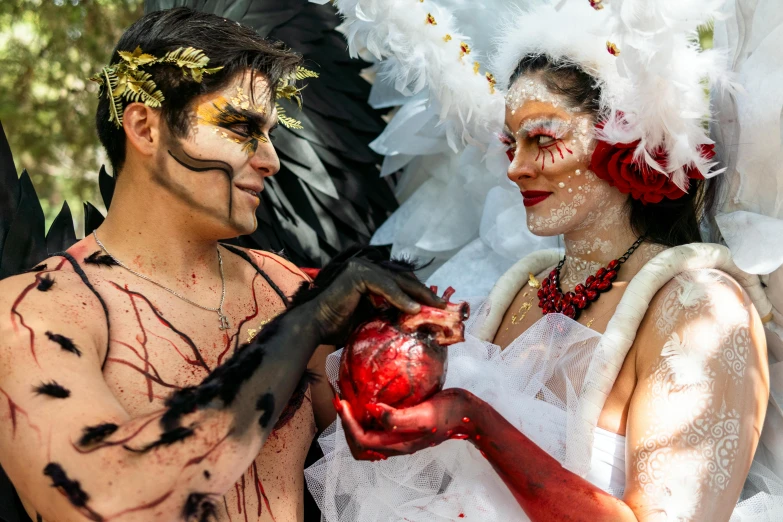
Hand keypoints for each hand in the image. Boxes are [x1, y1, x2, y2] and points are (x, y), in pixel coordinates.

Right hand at [301, 257, 444, 343]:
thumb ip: (389, 312)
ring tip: (434, 307)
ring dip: (417, 294)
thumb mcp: (372, 317)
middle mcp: (365, 267)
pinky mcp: (357, 274)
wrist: (315, 328)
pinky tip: (414, 309)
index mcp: (369, 276)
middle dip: (424, 292)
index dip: (419, 292)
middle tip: (442, 305)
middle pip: (402, 279)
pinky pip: (385, 286)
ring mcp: (360, 268)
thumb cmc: (339, 326)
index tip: (437, 305)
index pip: (400, 282)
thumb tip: (414, 317)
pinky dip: (400, 298)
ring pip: (396, 281)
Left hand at [335, 388, 480, 460]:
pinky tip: (367, 401)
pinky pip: (376, 428)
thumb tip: (371, 409)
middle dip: (345, 424)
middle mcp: (395, 443)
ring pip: (366, 437)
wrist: (468, 413)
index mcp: (398, 444)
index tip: (342, 401)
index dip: (347, 423)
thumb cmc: (449, 412)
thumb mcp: (423, 414)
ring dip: (353, 421)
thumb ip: (397, 417)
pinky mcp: (403, 427)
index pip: (361, 440)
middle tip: (340, 400)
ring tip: (348, 401)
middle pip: (359, 444)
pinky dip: (366, 417)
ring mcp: (399, 436)